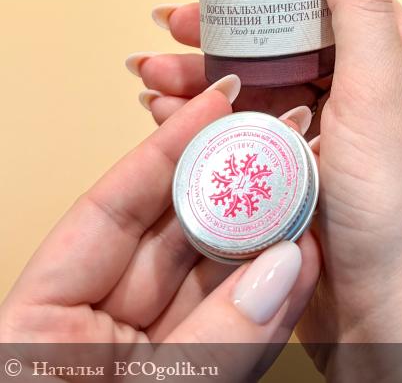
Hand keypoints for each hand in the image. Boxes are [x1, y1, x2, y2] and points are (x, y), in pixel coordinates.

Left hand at [0, 77, 320, 380]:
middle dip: (232, 192)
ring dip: (264, 244)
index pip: (110, 209)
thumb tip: (282, 266)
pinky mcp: (189, 378)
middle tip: (281, 146)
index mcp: (41, 321)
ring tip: (305, 195)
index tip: (217, 101)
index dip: (167, 149)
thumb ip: (208, 342)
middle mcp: (95, 327)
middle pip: (172, 238)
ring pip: (213, 281)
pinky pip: (233, 330)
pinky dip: (270, 299)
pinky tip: (302, 259)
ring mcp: (145, 355)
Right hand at [130, 0, 401, 346]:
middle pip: (286, 36)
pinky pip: (250, 125)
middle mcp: (367, 88)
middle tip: (169, 23)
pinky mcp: (302, 167)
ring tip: (150, 70)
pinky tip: (167, 108)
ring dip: (204, 71)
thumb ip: (361, 8)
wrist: (393, 316)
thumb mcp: (381, 93)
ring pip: (261, 81)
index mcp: (397, 59)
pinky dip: (209, 115)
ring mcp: (332, 129)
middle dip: (225, 26)